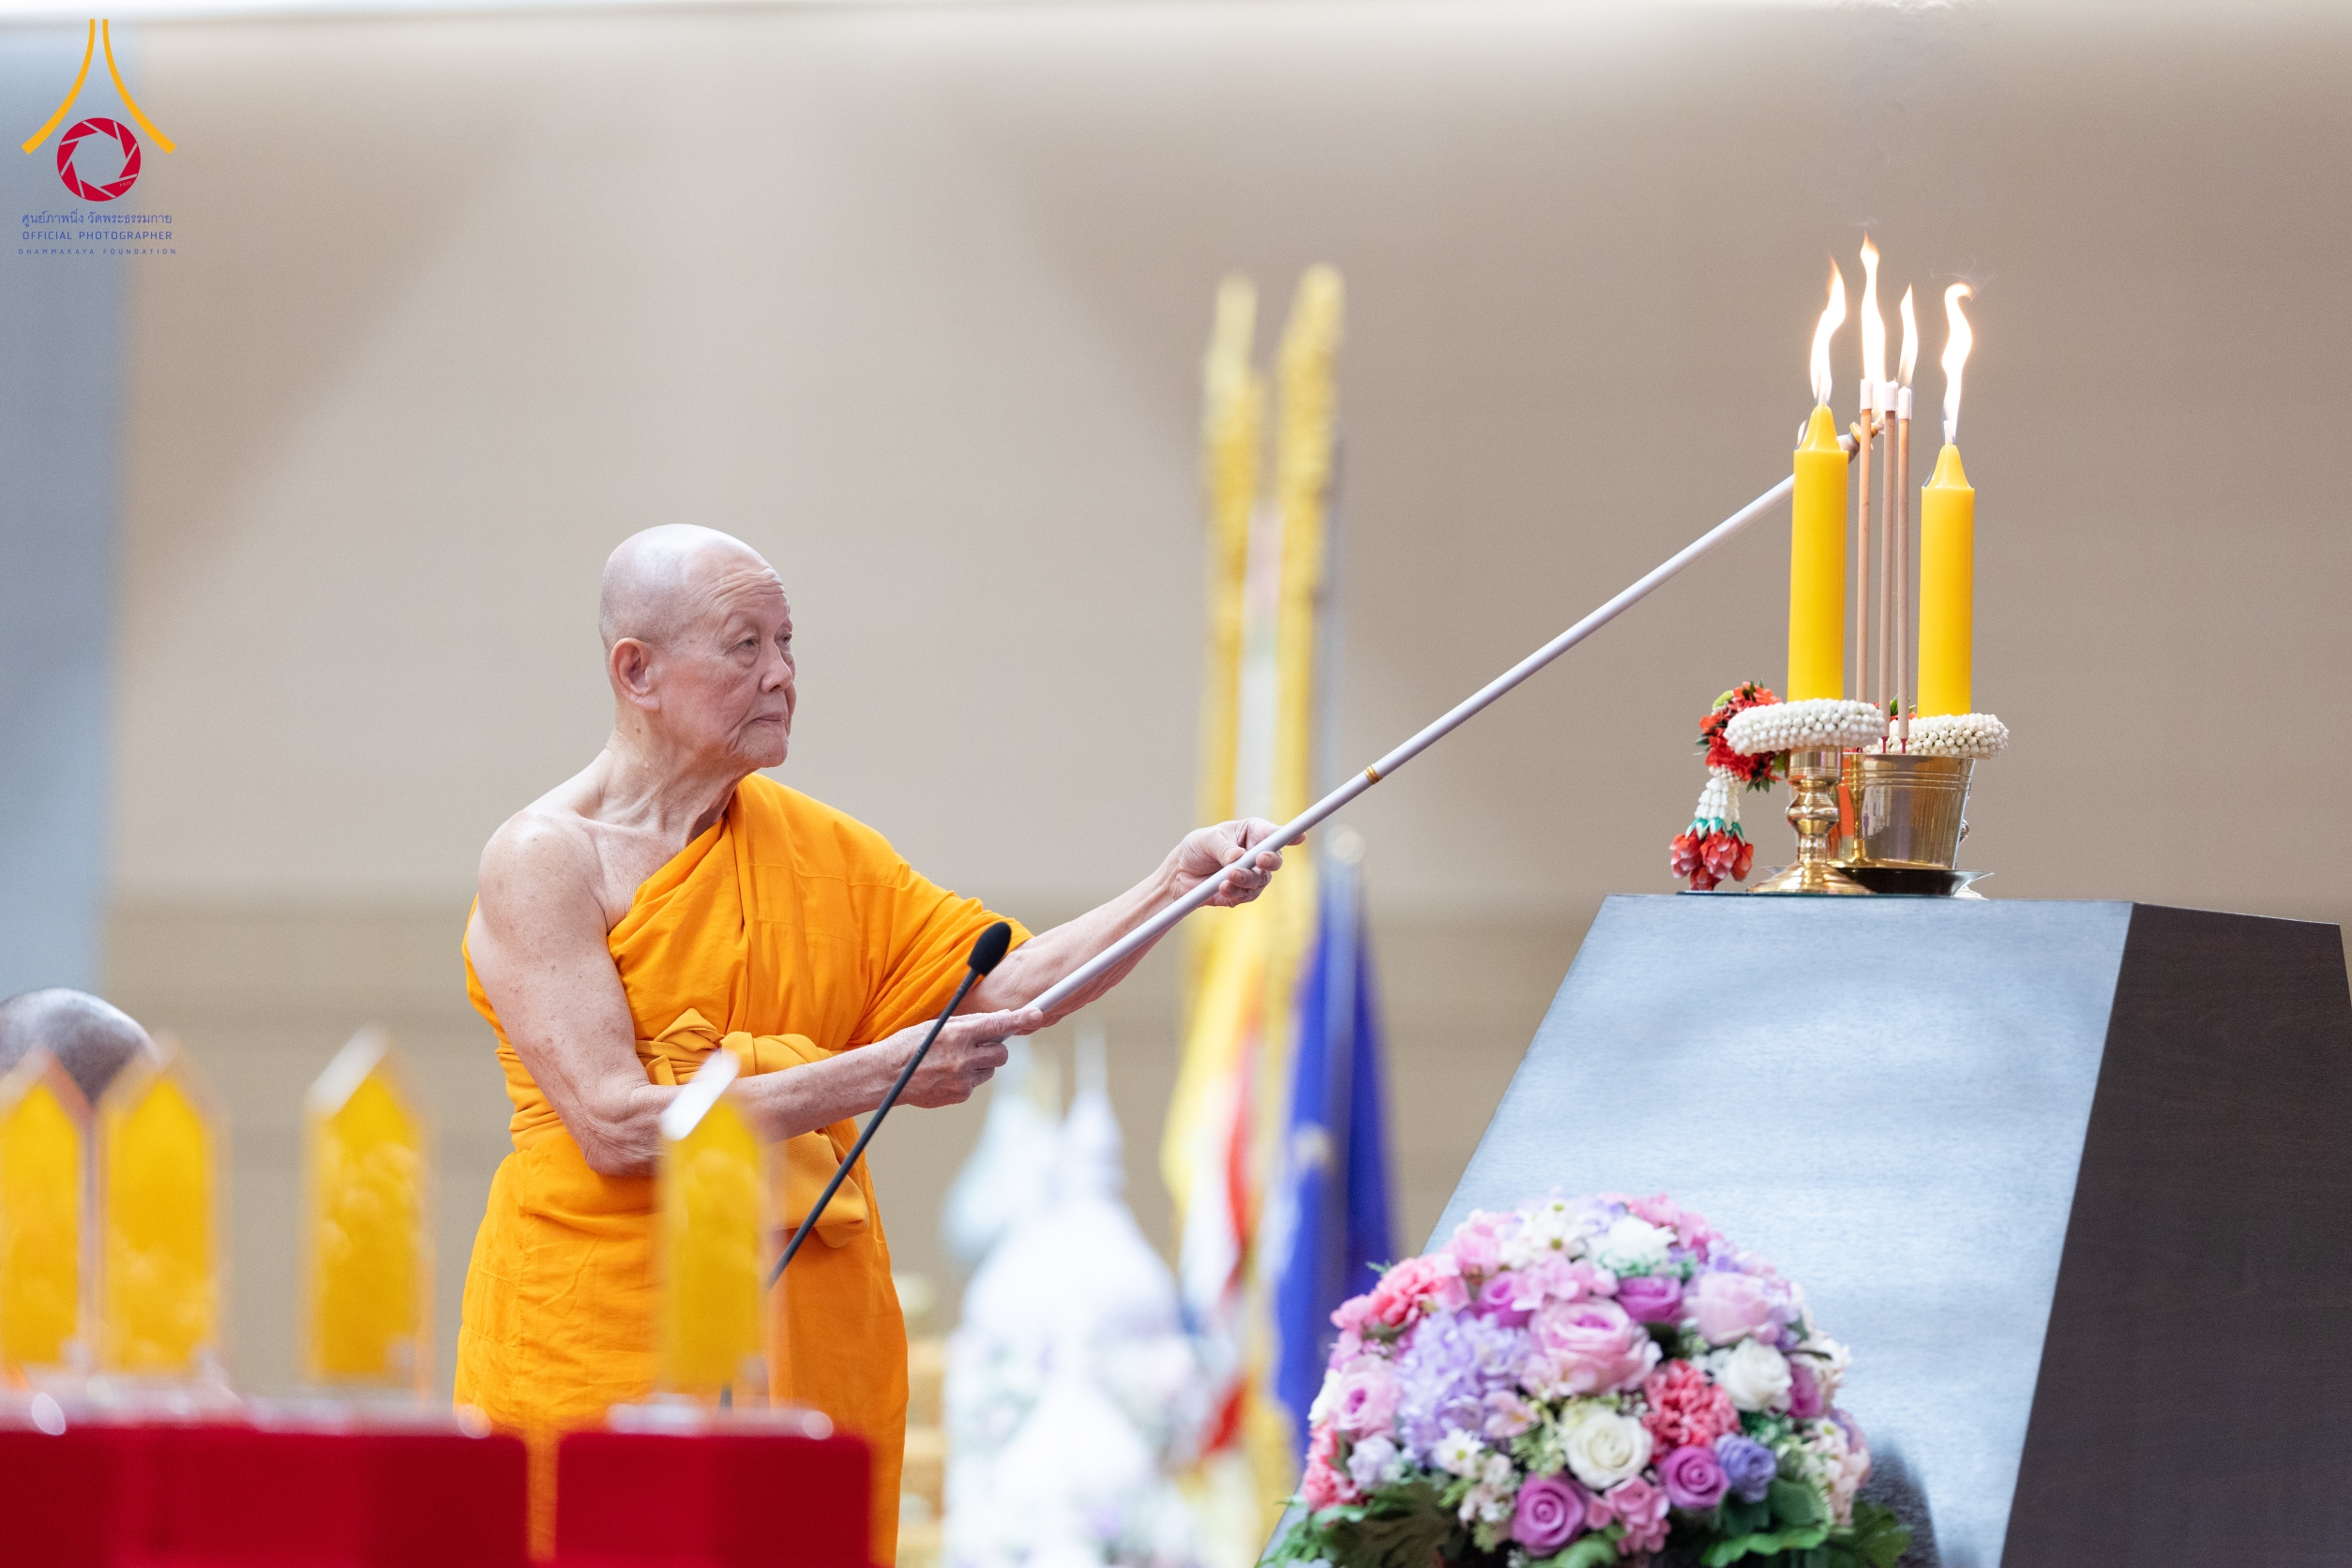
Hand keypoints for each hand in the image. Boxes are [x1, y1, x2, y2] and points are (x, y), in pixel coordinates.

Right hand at [890, 1006, 1041, 1108]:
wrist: (886, 1077)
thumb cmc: (910, 1046)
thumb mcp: (937, 1026)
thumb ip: (970, 1023)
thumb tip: (1001, 1019)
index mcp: (958, 1034)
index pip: (997, 1024)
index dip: (1021, 1019)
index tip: (1038, 1014)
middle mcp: (963, 1057)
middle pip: (1001, 1053)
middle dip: (995, 1048)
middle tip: (980, 1045)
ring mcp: (963, 1079)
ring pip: (990, 1070)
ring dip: (981, 1064)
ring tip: (954, 1061)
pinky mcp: (960, 1095)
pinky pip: (976, 1084)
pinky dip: (968, 1078)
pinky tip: (947, 1074)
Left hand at [1168, 819, 1285, 907]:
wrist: (1180, 874)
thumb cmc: (1196, 848)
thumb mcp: (1207, 839)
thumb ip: (1224, 848)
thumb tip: (1238, 857)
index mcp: (1252, 832)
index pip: (1273, 833)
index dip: (1288, 835)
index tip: (1300, 837)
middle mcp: (1257, 854)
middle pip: (1274, 861)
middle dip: (1269, 861)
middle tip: (1260, 859)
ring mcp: (1252, 876)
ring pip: (1260, 881)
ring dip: (1246, 879)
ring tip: (1227, 876)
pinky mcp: (1242, 893)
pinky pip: (1246, 896)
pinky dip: (1235, 892)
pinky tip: (1222, 888)